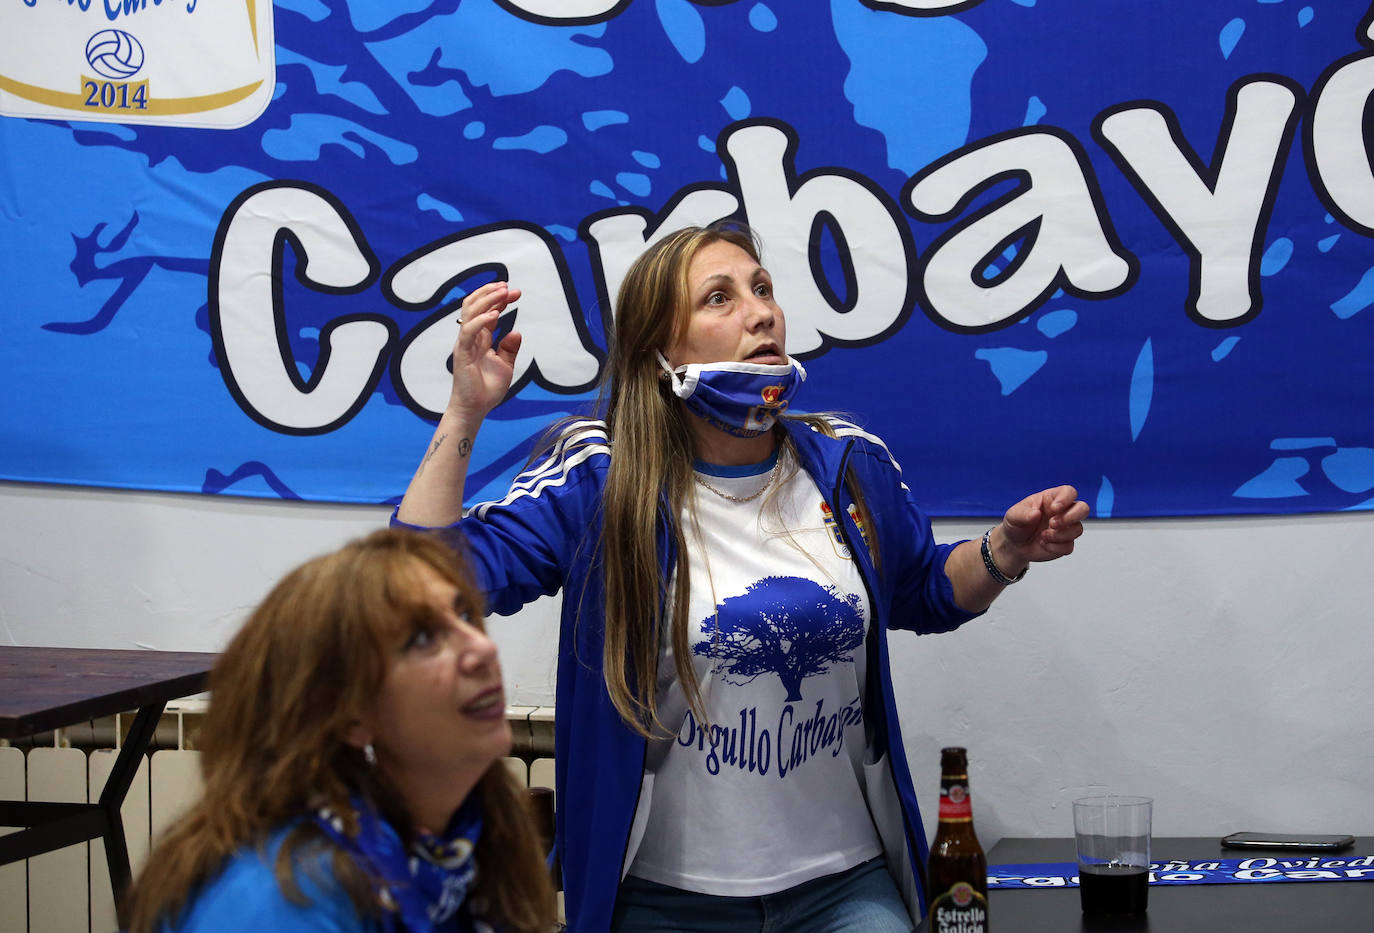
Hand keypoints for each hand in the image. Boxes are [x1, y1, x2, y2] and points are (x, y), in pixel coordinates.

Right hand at [447, 281, 522, 419]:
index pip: (487, 311)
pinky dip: (482, 320)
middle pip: (476, 305)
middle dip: (492, 293)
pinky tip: (496, 314)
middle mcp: (470, 336)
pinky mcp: (462, 352)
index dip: (499, 299)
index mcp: (480, 338)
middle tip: (510, 287)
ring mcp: (465, 343)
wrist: (475, 408)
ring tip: (503, 293)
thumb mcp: (505, 365)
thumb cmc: (487, 388)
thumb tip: (516, 332)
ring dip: (487, 300)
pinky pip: (469, 331)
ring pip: (470, 312)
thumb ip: (509, 348)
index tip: (515, 293)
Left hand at [994, 485, 1089, 567]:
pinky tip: (1043, 544)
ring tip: (1042, 536)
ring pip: (1078, 529)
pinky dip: (1055, 547)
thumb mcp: (1012, 516)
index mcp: (1051, 499)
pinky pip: (1069, 546)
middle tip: (1052, 524)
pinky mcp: (1065, 543)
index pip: (1069, 492)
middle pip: (1083, 508)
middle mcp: (1062, 512)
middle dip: (1072, 517)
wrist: (1014, 545)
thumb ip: (1022, 514)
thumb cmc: (1016, 524)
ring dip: (1060, 535)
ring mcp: (1066, 528)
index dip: (1066, 499)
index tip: (1054, 508)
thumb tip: (1036, 514)